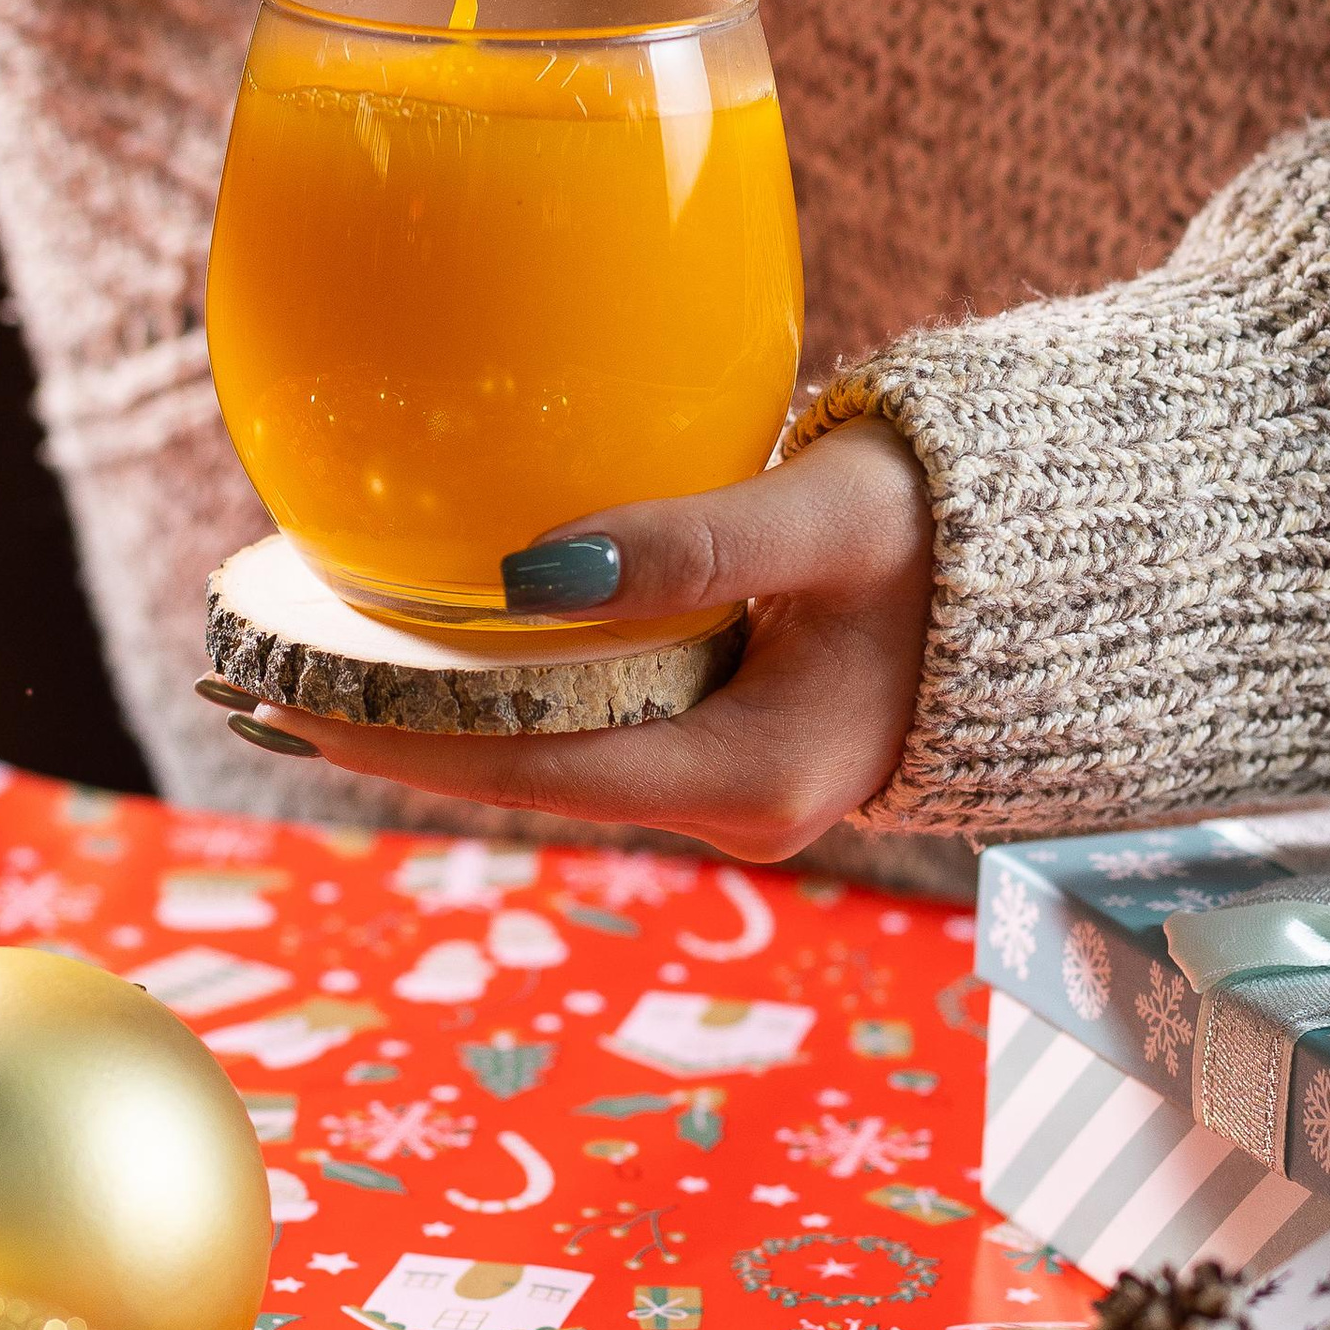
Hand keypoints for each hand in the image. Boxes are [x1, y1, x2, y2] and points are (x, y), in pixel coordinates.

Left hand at [250, 420, 934, 862]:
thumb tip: (526, 570)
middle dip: (385, 736)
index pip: (525, 771)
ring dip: (433, 714)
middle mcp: (736, 807)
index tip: (277, 702)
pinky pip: (593, 721)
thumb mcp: (830, 522)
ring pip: (551, 752)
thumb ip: (693, 543)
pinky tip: (431, 651)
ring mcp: (737, 778)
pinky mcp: (739, 736)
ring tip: (302, 665)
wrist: (1083, 561)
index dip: (392, 741)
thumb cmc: (967, 531)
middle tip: (246, 684)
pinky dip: (504, 688)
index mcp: (750, 783)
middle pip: (520, 777)